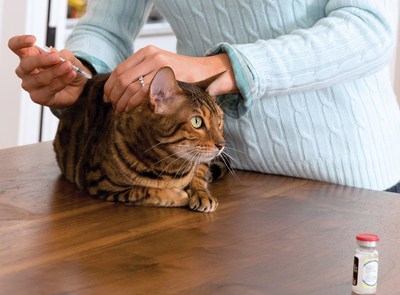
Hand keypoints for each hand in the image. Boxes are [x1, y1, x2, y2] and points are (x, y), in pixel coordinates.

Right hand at [8, 35, 90, 107]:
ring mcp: (30, 85)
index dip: (20, 42)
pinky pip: (49, 90)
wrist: (77, 85)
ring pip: (39, 79)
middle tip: (56, 57)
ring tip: (69, 66)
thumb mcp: (69, 58)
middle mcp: (25, 71)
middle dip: (42, 60)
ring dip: (55, 72)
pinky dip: (62, 81)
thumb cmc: (67, 69)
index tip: (33, 39)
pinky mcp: (39, 97)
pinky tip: (71, 75)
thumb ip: (63, 55)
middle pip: (26, 64)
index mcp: (28, 56)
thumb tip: (56, 54)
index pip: (15, 46)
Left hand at [103, 45, 236, 111]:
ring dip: (122, 100)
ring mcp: (157, 64)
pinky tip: (131, 109)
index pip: (120, 70)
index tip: (107, 97)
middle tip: (113, 107)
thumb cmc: (182, 75)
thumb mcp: (159, 69)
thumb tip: (121, 89)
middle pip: (122, 78)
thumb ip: (143, 74)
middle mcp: (149, 55)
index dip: (110, 85)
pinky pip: (142, 90)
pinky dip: (133, 102)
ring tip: (121, 110)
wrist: (204, 72)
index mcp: (145, 53)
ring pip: (129, 85)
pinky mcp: (164, 75)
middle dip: (114, 95)